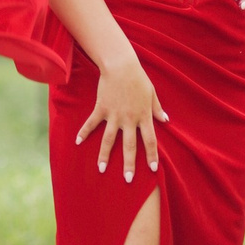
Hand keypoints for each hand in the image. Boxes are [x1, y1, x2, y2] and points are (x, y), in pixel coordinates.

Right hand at [75, 51, 166, 181]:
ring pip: (109, 140)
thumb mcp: (152, 93)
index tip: (151, 169)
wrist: (120, 65)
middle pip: (129, 146)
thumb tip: (166, 121)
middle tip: (128, 179)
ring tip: (101, 170)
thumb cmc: (138, 78)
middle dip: (129, 164)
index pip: (150, 140)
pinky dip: (84, 132)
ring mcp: (114, 115)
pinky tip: (78, 142)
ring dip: (105, 156)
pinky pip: (92, 123)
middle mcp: (129, 119)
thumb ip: (157, 109)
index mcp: (144, 116)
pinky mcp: (101, 108)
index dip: (151, 155)